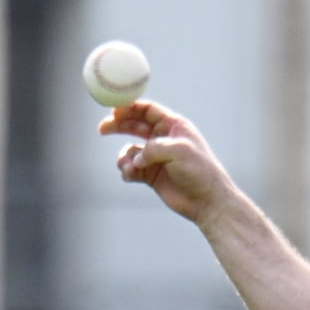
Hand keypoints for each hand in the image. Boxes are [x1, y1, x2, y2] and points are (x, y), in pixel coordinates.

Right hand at [98, 102, 233, 224]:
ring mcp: (156, 157)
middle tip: (102, 129)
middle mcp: (164, 139)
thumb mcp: (180, 152)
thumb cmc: (200, 172)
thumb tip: (136, 156)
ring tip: (131, 167)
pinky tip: (132, 175)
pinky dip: (127, 171)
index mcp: (174, 126)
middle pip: (134, 125)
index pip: (147, 110)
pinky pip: (130, 168)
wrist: (207, 202)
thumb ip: (155, 148)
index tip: (113, 110)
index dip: (129, 107)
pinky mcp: (151, 175)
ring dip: (125, 157)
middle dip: (117, 126)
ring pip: (130, 150)